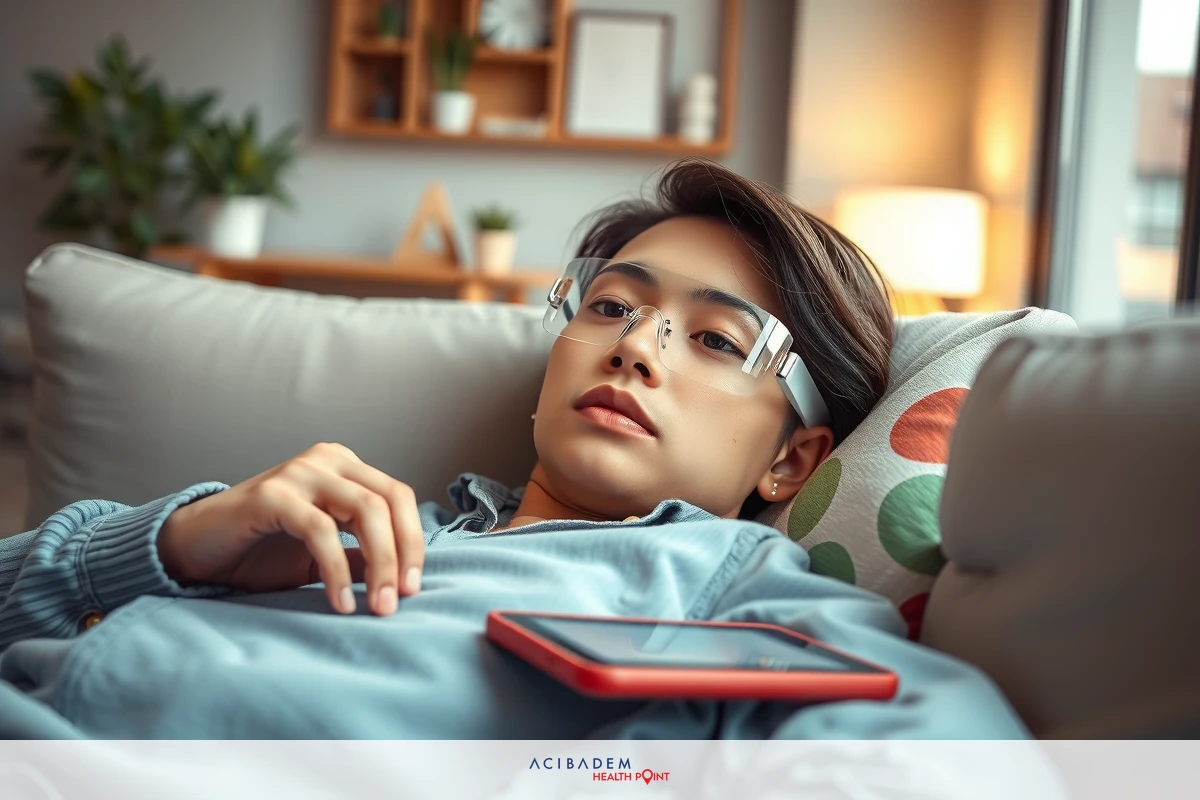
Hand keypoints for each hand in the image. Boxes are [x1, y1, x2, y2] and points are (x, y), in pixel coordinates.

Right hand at [156, 442, 423, 615]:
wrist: (196, 550)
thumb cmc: (261, 551)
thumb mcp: (325, 556)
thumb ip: (362, 558)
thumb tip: (407, 580)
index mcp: (346, 469)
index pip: (400, 497)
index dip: (414, 542)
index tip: (414, 588)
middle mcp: (327, 461)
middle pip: (390, 501)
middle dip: (403, 554)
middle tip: (400, 600)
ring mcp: (300, 472)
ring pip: (365, 510)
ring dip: (380, 562)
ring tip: (377, 605)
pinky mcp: (272, 494)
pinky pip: (320, 530)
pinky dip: (337, 569)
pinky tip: (341, 602)